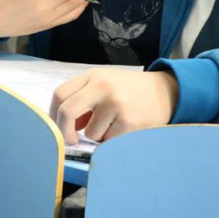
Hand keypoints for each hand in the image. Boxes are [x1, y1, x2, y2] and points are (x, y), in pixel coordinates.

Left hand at [50, 69, 178, 144]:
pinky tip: (124, 129)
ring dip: (97, 136)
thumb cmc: (129, 90)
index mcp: (93, 76)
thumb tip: (63, 126)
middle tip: (70, 141)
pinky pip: (108, 141)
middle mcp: (103, 86)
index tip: (56, 127)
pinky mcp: (129, 121)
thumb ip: (83, 99)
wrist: (165, 92)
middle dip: (64, 131)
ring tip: (113, 125)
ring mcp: (116, 103)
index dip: (53, 115)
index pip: (60, 94)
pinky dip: (111, 141)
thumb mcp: (104, 84)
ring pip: (90, 133)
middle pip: (67, 111)